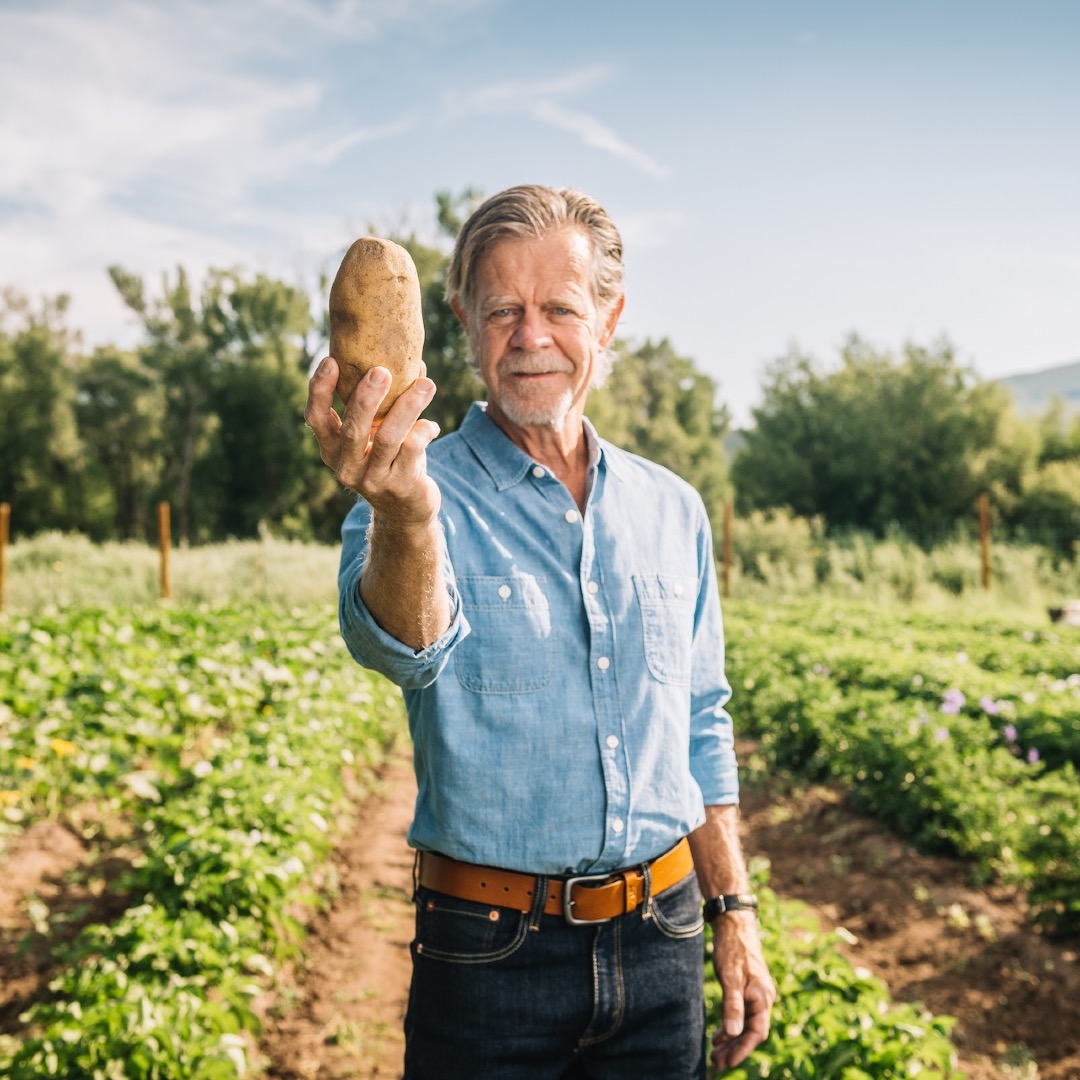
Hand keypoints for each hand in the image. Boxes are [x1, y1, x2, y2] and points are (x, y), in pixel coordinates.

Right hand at [304, 356, 441, 528]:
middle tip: (382, 371)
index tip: (331, 360)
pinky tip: (432, 425)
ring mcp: (373, 480)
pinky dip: (423, 431)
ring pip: (389, 438)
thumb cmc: (388, 459)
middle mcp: (346, 467)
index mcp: (332, 449)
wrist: (405, 509)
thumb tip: (415, 361)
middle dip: (367, 397)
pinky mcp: (400, 486)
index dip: (319, 390)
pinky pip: (412, 451)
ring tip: (426, 384)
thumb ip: (385, 402)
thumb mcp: (375, 434)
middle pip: (353, 429)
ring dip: (408, 407)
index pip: (316, 419)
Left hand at [709, 913, 776, 1070]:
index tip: (728, 1062)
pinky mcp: (747, 989)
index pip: (756, 1032)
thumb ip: (732, 1005)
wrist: (734, 924)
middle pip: (751, 1031)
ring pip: (745, 1024)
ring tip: (715, 1053)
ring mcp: (756, 994)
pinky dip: (730, 1025)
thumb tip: (734, 1033)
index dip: (743, 1049)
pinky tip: (719, 1035)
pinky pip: (741, 1014)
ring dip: (731, 1039)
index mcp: (763, 997)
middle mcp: (763, 998)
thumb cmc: (732, 949)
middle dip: (735, 1048)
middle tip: (716, 1062)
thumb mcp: (730, 977)